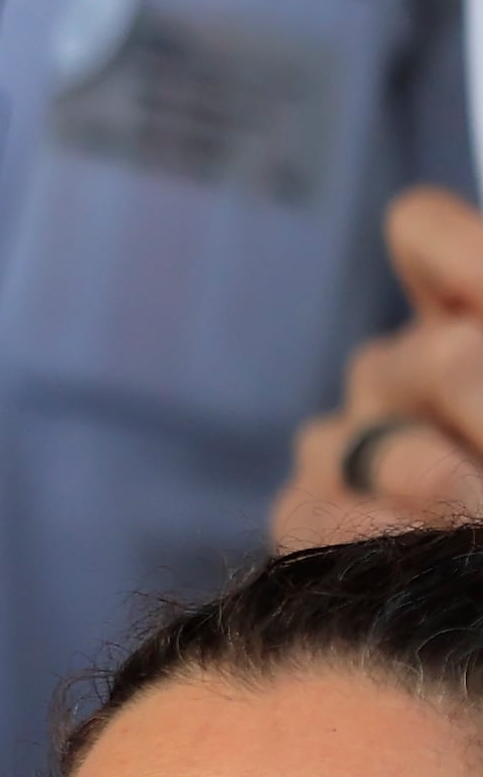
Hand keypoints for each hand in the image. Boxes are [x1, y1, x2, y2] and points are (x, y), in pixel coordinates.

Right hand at [274, 190, 482, 544]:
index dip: (460, 261)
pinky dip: (368, 531)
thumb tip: (413, 230)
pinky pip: (310, 509)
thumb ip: (477, 287)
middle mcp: (415, 374)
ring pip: (355, 433)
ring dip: (426, 474)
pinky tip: (425, 546)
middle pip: (416, 353)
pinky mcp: (320, 525)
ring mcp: (359, 449)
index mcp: (473, 318)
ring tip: (476, 511)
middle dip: (474, 397)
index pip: (423, 236)